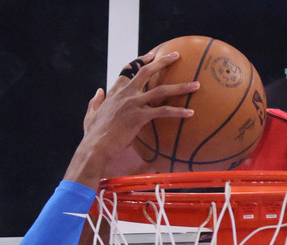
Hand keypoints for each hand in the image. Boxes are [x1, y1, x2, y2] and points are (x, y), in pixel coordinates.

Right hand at [64, 51, 198, 187]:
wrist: (95, 147)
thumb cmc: (93, 135)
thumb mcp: (90, 115)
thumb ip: (95, 102)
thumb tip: (98, 91)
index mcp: (115, 92)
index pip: (128, 70)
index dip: (140, 61)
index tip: (152, 54)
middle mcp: (125, 94)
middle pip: (146, 71)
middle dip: (163, 61)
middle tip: (177, 55)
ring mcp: (133, 103)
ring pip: (161, 90)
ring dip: (181, 86)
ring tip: (196, 85)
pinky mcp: (140, 116)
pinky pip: (163, 111)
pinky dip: (178, 111)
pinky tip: (190, 112)